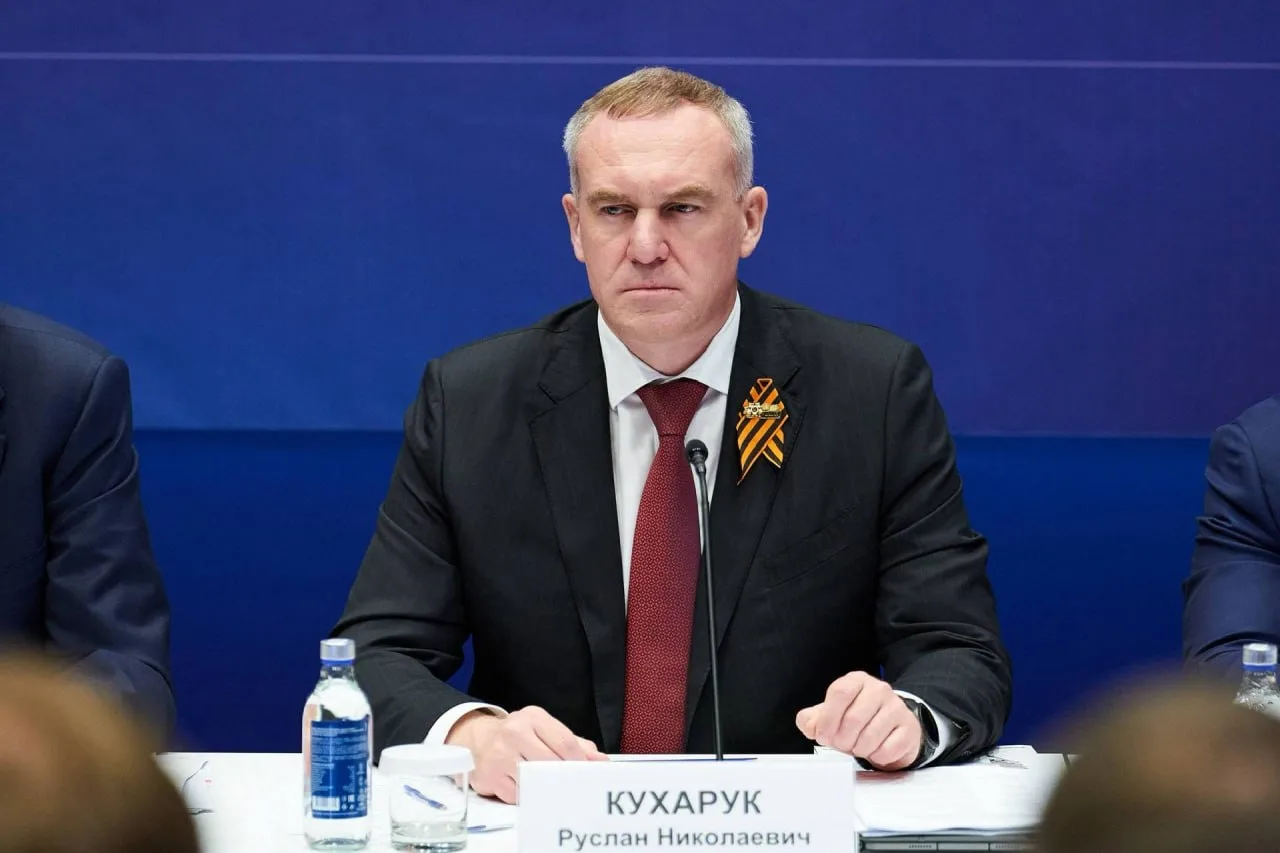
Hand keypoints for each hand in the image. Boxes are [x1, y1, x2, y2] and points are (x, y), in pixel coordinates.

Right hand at [445, 706, 606, 802]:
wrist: (478, 737)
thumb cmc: (519, 735)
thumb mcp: (544, 729)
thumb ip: (574, 744)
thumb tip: (601, 762)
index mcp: (533, 718)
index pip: (564, 741)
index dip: (580, 761)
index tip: (588, 774)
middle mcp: (514, 733)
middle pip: (551, 763)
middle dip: (565, 777)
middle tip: (574, 786)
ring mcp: (500, 756)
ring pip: (535, 781)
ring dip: (546, 789)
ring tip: (553, 789)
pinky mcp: (489, 778)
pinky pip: (517, 796)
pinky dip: (526, 796)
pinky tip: (528, 789)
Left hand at [795, 672, 922, 770]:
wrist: (891, 728)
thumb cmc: (858, 720)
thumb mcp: (832, 715)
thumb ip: (813, 719)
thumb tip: (809, 725)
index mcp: (856, 681)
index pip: (839, 692)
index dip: (827, 719)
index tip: (823, 735)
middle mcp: (879, 689)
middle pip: (853, 718)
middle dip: (841, 739)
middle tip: (841, 744)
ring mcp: (897, 707)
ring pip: (870, 736)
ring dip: (858, 749)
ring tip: (858, 746)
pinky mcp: (909, 728)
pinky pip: (887, 749)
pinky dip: (876, 756)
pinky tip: (875, 749)